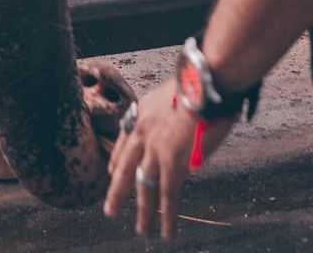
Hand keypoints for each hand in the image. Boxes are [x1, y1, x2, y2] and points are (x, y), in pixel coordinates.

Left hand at [104, 79, 235, 239]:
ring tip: (142, 230)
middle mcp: (142, 132)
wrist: (201, 82)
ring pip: (145, 187)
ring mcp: (155, 150)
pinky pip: (168, 195)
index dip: (116, 158)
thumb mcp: (171, 94)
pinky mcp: (173, 163)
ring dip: (144, 211)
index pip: (123, 140)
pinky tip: (166, 231)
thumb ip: (169, 117)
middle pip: (125, 168)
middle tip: (110, 210)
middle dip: (117, 191)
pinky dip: (168, 216)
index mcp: (142, 113)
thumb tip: (177, 135)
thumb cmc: (196, 83)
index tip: (110, 171)